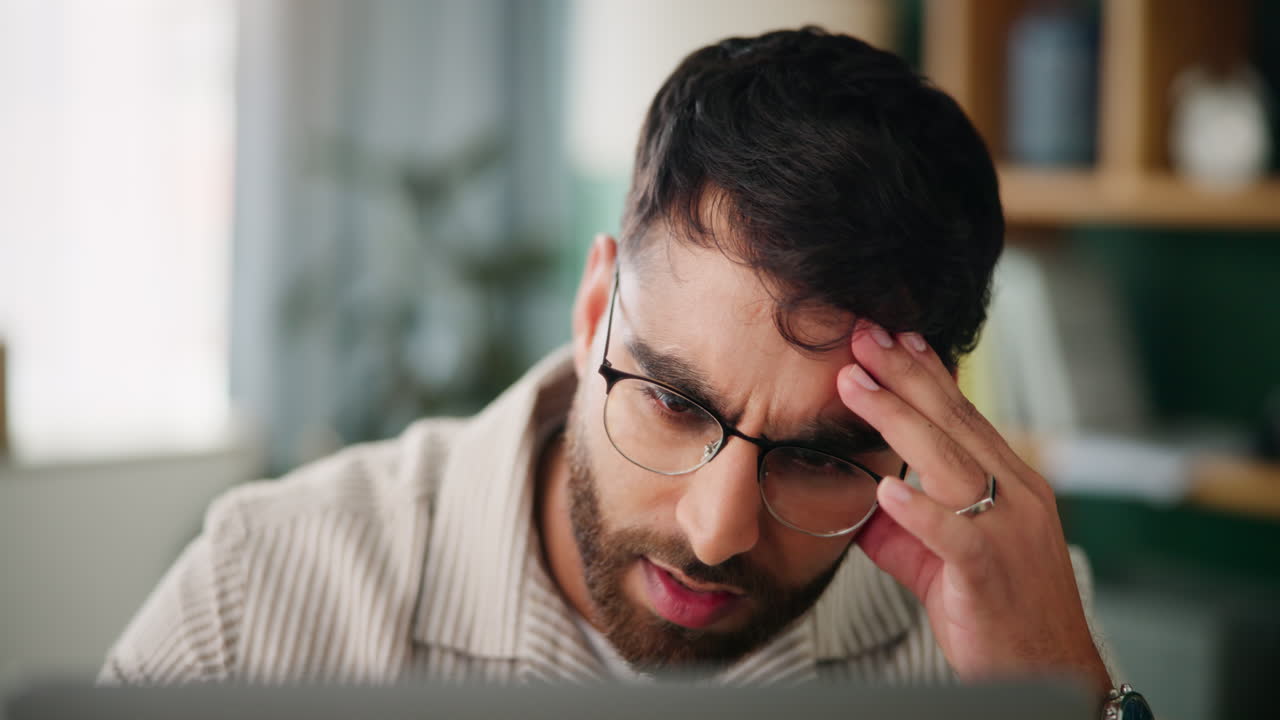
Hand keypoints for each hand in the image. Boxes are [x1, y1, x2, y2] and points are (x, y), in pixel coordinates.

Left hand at [836, 324, 1110, 695]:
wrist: (1048, 672)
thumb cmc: (1001, 612)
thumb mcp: (946, 560)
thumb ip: (906, 530)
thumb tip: (864, 506)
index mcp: (1012, 485)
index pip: (965, 416)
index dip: (929, 374)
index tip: (897, 336)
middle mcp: (1016, 497)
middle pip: (954, 423)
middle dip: (905, 375)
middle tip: (864, 336)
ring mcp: (1007, 532)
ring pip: (949, 463)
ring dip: (898, 419)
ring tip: (856, 385)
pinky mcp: (989, 573)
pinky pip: (954, 535)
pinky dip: (920, 510)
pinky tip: (886, 486)